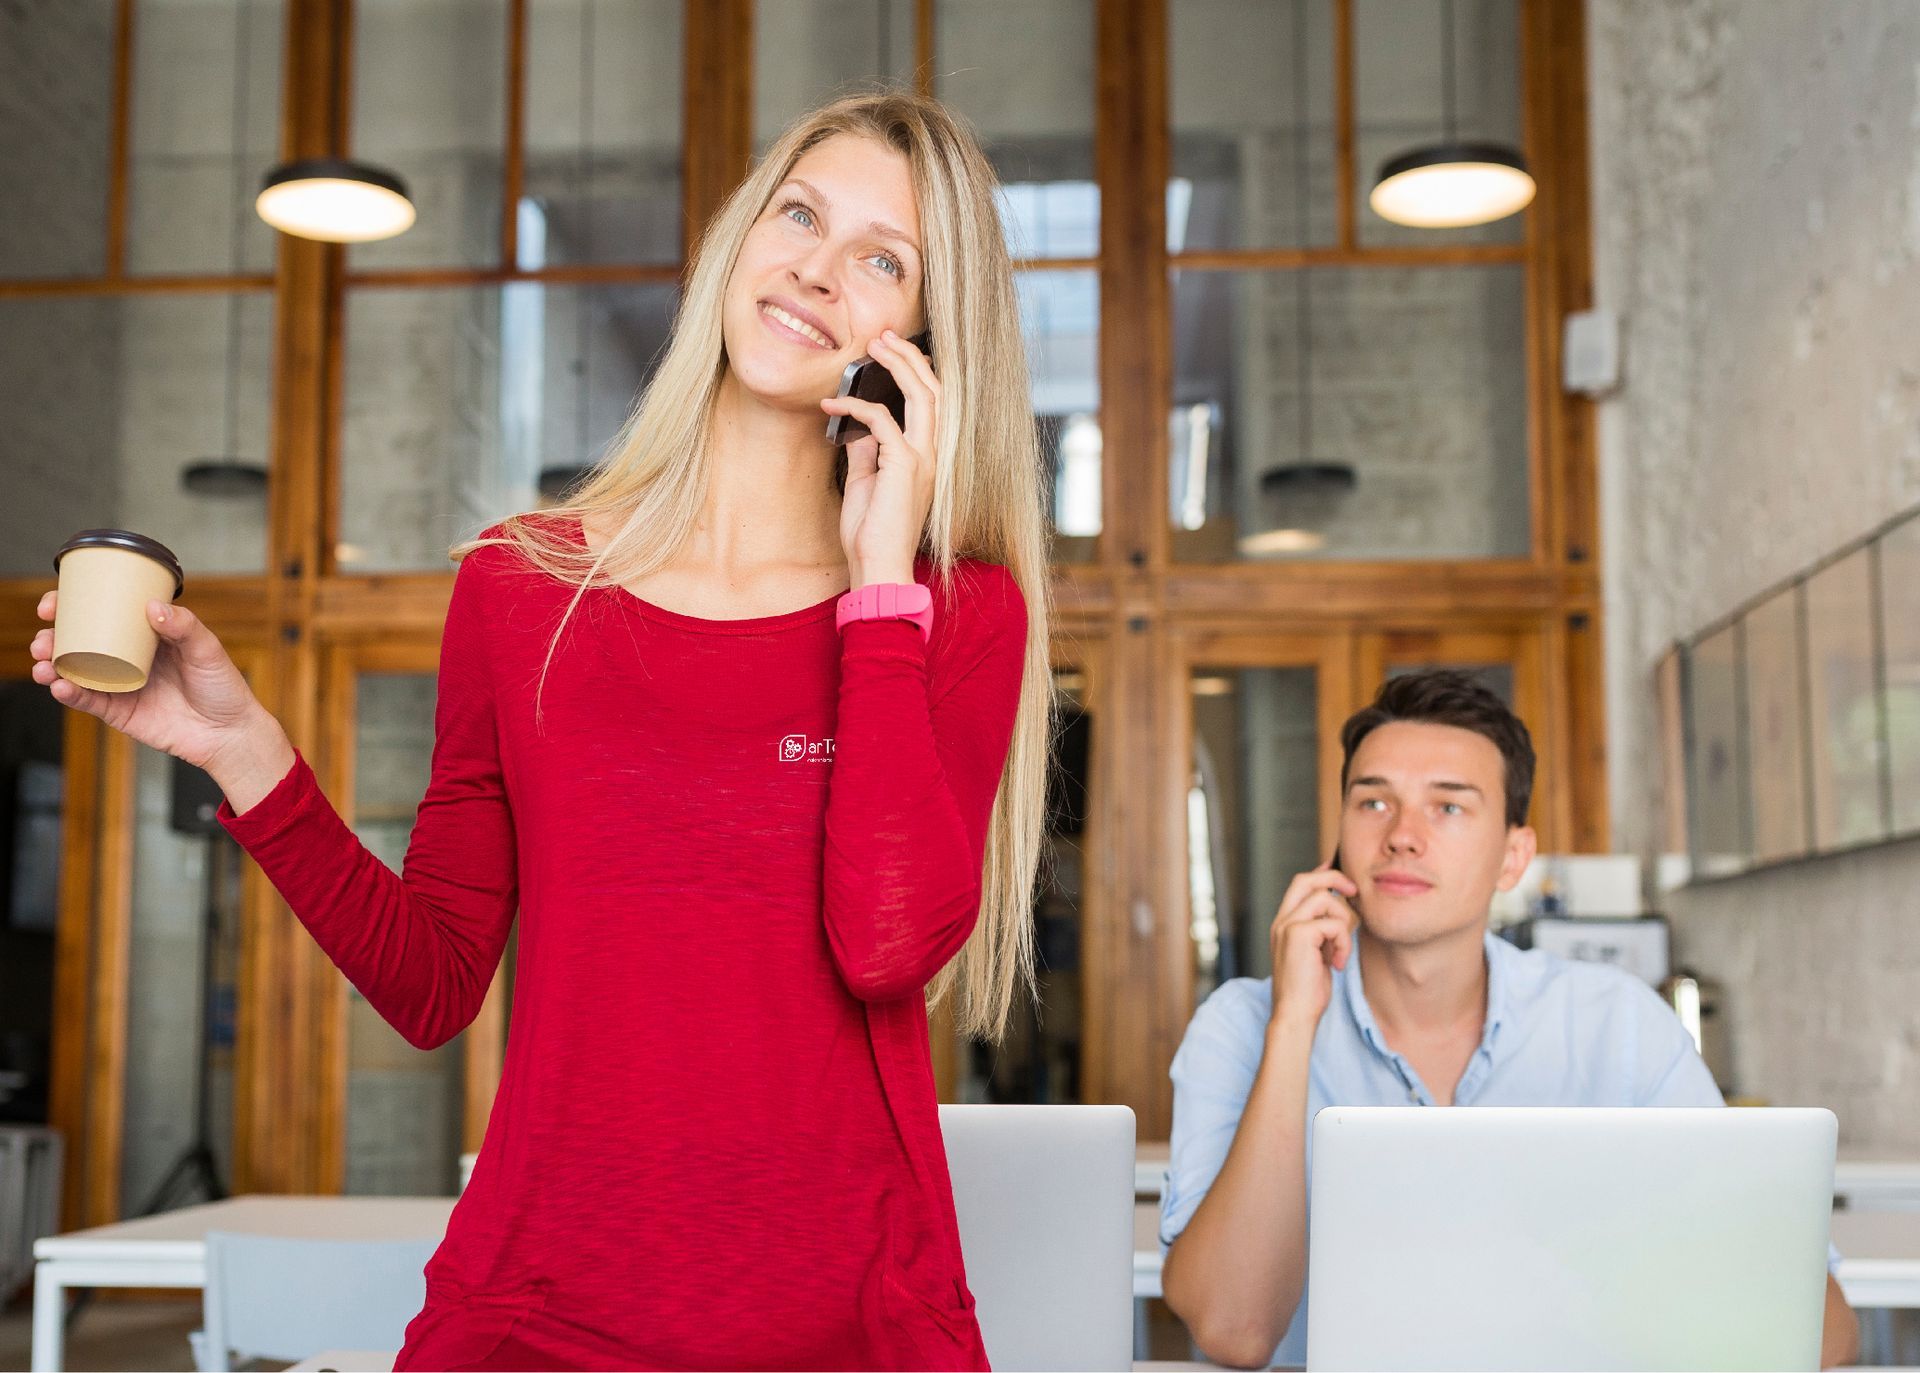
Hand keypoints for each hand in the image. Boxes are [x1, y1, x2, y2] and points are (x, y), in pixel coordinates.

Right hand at [29, 589, 270, 772]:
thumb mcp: (207, 650)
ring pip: (75, 671)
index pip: (102, 614)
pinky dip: (69, 693)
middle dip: (52, 637)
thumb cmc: (223, 687)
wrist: (230, 733)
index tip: (54, 603)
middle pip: (79, 642)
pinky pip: (87, 701)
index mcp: (145, 635)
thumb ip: (184, 627)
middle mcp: (126, 657)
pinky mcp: (119, 712)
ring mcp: (120, 684)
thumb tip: (153, 607)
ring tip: (43, 661)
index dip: (73, 606)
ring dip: (51, 664)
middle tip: (44, 636)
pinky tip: (59, 685)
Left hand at [824, 329, 937, 587]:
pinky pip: (882, 421)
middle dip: (909, 357)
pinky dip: (855, 406)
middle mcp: (934, 454)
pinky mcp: (905, 466)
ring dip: (897, 366)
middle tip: (883, 336)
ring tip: (874, 347)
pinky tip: (832, 405)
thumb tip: (861, 426)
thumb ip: (869, 451)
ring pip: (922, 396)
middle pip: (933, 390)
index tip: (891, 351)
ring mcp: (924, 459)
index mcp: (928, 457)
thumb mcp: (867, 482)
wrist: (877, 568)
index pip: (933, 403)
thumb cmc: (871, 533)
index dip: (916, 372)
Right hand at [1267, 861, 1360, 1035]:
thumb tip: (1341, 911)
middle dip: (1334, 878)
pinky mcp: (1298, 935)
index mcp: (1284, 924)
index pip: (1300, 885)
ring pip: (1325, 899)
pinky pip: (1333, 924)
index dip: (1322, 874)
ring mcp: (1287, 926)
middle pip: (1306, 880)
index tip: (1343, 877)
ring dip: (1343, 923)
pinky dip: (1343, 943)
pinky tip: (1337, 963)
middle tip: (1354, 892)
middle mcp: (1281, 921)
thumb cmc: (1307, 991)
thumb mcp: (1316, 954)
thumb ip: (1322, 932)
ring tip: (1340, 951)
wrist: (1294, 1015)